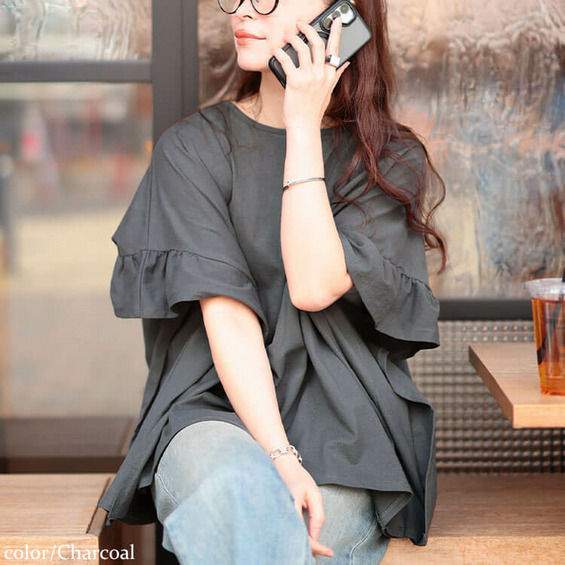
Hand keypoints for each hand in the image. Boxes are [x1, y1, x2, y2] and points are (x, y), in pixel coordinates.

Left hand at [272, 16, 349, 130]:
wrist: (304, 125)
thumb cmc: (313, 110)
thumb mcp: (329, 91)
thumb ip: (336, 74)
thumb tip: (346, 62)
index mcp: (330, 75)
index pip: (334, 49)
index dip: (335, 32)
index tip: (335, 20)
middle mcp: (321, 74)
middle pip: (317, 43)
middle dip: (308, 29)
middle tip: (301, 24)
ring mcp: (308, 77)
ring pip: (302, 48)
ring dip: (293, 38)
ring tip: (287, 36)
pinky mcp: (295, 81)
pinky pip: (286, 60)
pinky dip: (279, 53)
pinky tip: (276, 51)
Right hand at [273, 455, 333, 559]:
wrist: (281, 464)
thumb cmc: (299, 478)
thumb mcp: (314, 494)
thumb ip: (317, 515)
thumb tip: (315, 537)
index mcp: (292, 508)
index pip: (304, 537)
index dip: (317, 547)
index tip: (330, 552)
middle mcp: (282, 514)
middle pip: (295, 541)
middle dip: (308, 551)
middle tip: (320, 557)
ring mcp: (277, 514)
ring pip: (288, 537)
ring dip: (300, 546)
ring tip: (313, 556)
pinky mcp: (276, 514)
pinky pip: (285, 530)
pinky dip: (294, 538)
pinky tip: (301, 543)